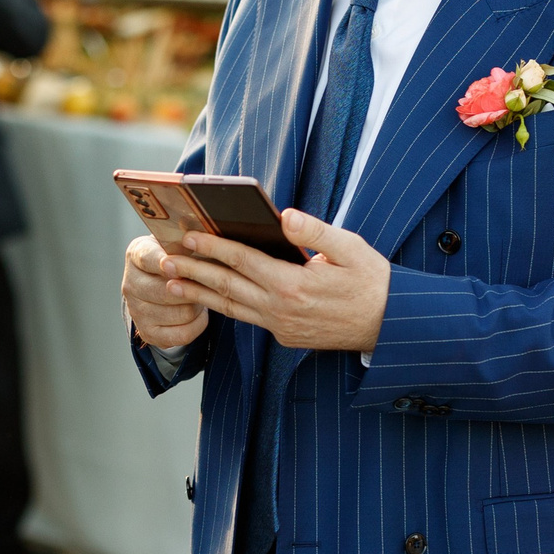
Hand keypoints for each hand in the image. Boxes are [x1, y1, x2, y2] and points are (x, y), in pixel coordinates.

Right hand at [122, 234, 210, 349]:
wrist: (159, 284)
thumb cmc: (174, 259)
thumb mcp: (175, 242)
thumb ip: (185, 241)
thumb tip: (204, 239)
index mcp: (136, 255)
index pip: (150, 259)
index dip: (170, 262)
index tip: (187, 261)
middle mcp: (131, 284)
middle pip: (168, 291)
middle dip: (194, 287)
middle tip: (208, 281)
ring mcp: (137, 311)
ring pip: (182, 313)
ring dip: (198, 305)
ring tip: (202, 295)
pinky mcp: (148, 333)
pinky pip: (184, 333)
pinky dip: (198, 324)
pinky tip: (198, 313)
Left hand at [146, 210, 391, 353]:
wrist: (389, 326)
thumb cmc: (372, 281)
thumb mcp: (351, 249)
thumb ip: (315, 232)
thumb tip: (285, 215)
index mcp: (294, 285)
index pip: (243, 261)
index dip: (213, 246)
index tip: (189, 234)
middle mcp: (281, 310)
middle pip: (227, 286)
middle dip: (193, 269)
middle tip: (164, 257)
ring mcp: (281, 327)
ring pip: (231, 308)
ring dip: (199, 293)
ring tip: (172, 281)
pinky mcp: (285, 337)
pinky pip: (247, 319)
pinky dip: (224, 306)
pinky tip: (209, 296)